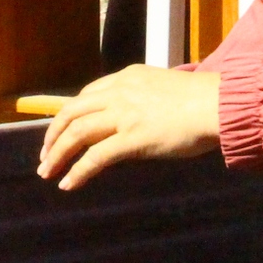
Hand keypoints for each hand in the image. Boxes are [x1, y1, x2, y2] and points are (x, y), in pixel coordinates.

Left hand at [36, 65, 221, 191]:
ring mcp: (124, 115)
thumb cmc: (201, 101)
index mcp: (127, 78)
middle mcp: (119, 92)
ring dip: (57, 155)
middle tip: (45, 156)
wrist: (218, 104)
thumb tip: (132, 122)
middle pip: (71, 112)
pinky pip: (95, 157)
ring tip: (47, 172)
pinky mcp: (132, 138)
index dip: (69, 115)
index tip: (62, 132)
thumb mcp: (163, 90)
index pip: (86, 95)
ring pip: (76, 133)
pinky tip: (68, 184)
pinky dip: (78, 172)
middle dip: (52, 136)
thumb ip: (142, 100)